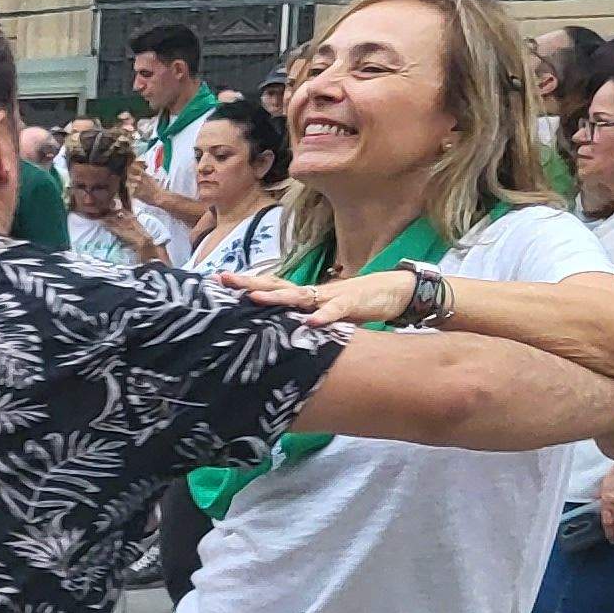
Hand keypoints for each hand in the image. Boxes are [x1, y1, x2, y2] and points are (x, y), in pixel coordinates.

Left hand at [224, 267, 410, 327]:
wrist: (394, 291)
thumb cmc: (354, 304)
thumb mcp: (322, 315)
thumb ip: (301, 321)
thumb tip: (275, 333)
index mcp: (304, 295)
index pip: (270, 286)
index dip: (246, 284)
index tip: (218, 281)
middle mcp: (312, 292)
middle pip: (276, 284)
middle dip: (250, 282)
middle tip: (224, 279)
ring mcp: (330, 296)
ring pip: (299, 295)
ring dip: (276, 297)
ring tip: (254, 298)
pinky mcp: (351, 304)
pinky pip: (334, 311)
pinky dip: (322, 316)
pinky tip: (309, 323)